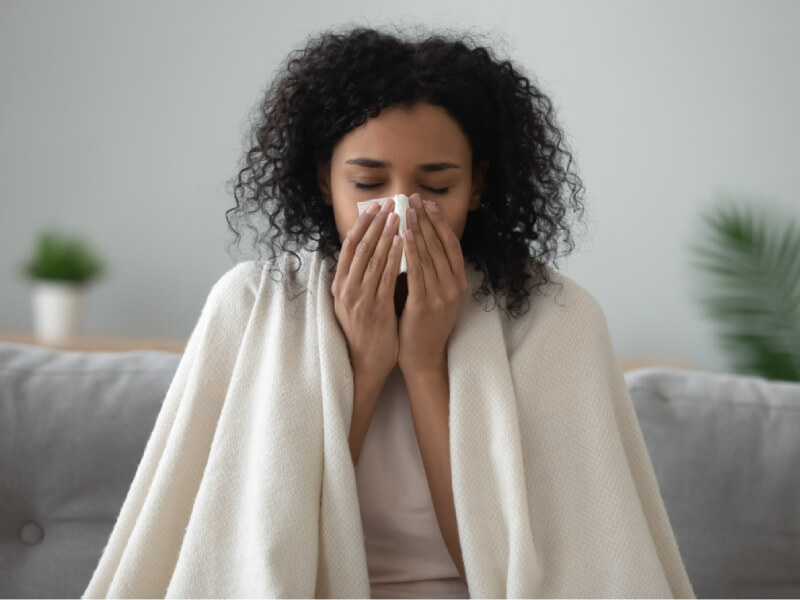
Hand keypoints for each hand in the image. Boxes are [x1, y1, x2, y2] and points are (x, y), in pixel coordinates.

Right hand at [332, 197, 402, 381]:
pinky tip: (403, 242)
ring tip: (399, 216)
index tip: (374, 207)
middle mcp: (346, 288)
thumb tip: (369, 251)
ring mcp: (359, 298)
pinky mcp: (375, 308)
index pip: (349, 246)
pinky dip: (394, 256)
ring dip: (386, 234)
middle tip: (390, 203)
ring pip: (373, 258)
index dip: (362, 224)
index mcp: (339, 284)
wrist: (365, 362)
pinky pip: (385, 276)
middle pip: (360, 246)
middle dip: (376, 223)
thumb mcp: (353, 301)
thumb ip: (358, 278)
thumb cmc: (364, 331)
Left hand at [397, 192, 468, 375]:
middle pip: (440, 245)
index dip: (439, 222)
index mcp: (459, 283)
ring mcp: (442, 296)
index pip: (451, 244)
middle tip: (413, 199)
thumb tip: (417, 239)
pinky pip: (417, 272)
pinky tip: (403, 236)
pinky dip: (410, 252)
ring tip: (406, 211)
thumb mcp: (435, 294)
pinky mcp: (425, 305)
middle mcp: (454, 287)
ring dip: (417, 229)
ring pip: (429, 255)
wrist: (423, 356)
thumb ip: (431, 271)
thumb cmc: (423, 324)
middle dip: (425, 220)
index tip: (427, 204)